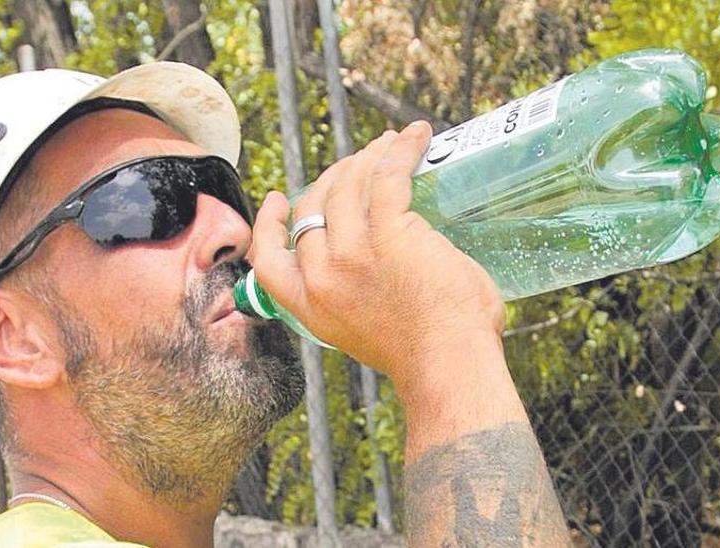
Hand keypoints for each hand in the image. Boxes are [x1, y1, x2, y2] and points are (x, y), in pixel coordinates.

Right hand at [248, 121, 505, 379]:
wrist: (450, 369)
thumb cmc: (433, 358)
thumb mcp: (373, 335)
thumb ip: (365, 303)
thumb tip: (395, 273)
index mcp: (312, 307)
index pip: (270, 260)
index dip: (269, 224)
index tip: (279, 200)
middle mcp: (323, 276)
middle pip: (314, 208)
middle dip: (337, 178)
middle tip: (365, 164)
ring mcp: (354, 252)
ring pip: (349, 185)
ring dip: (369, 156)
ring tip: (393, 143)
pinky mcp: (391, 232)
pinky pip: (388, 175)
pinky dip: (401, 150)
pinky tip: (416, 137)